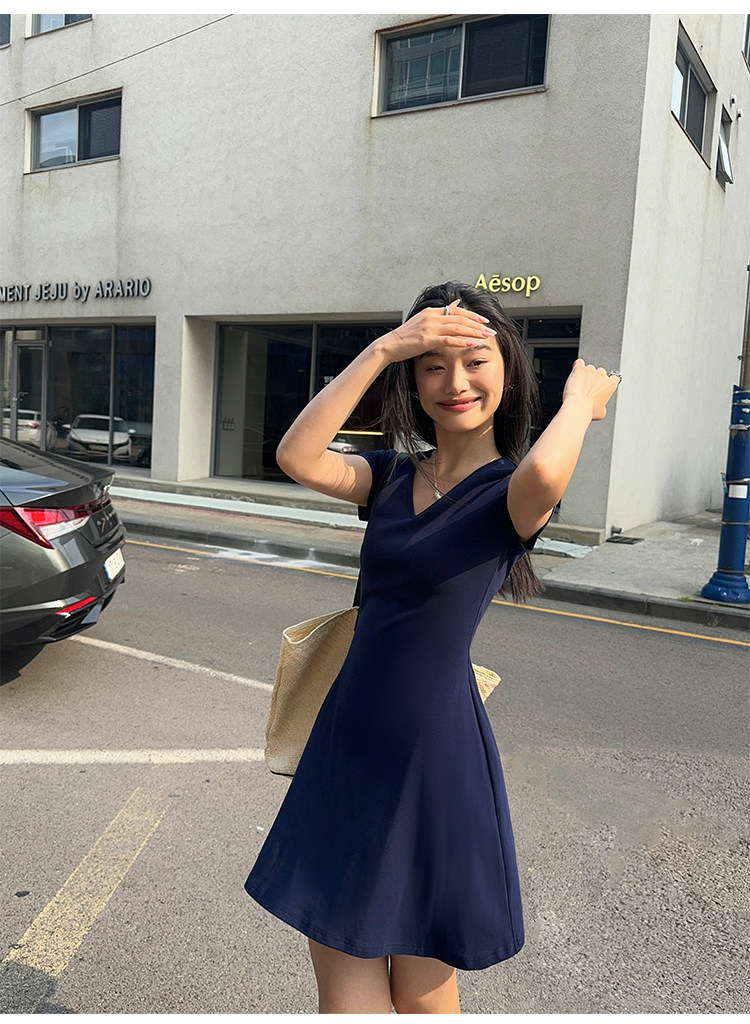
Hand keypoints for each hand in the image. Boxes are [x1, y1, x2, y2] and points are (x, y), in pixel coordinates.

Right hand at [378, 299, 495, 363]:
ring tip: (486, 337)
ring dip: (474, 332)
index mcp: (431, 312)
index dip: (472, 316)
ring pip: (457, 328)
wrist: (389, 345)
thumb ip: (440, 313)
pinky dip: (462, 341)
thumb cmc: (405, 337)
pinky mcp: (427, 339)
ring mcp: (430, 328)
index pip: (457, 311)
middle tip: (491, 330)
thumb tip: (456, 303)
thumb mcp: (423, 321)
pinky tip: (472, 344)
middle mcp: (432, 317)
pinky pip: (449, 339)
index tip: (484, 321)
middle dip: (478, 325)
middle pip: (460, 319)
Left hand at [562, 359, 620, 420]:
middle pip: (600, 372)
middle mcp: (602, 375)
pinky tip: (575, 375)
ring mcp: (590, 370)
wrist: (576, 406)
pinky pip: (579, 363)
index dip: (609, 380)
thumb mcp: (601, 412)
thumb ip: (603, 405)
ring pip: (588, 369)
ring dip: (584, 375)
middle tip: (587, 389)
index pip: (615, 377)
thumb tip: (600, 406)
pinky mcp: (579, 368)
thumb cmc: (588, 410)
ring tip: (579, 386)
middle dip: (594, 379)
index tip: (604, 384)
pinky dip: (576, 368)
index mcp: (610, 384)